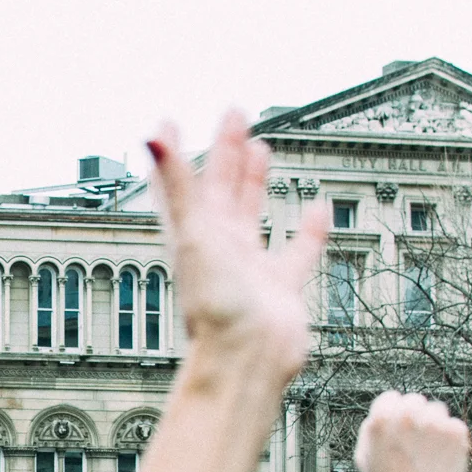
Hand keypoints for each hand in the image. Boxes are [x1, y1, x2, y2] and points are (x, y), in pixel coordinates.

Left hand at [149, 113, 326, 383]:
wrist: (248, 360)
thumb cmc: (215, 303)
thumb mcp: (194, 232)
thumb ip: (176, 181)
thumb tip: (151, 134)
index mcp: (192, 235)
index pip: (178, 183)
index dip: (171, 154)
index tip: (167, 121)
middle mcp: (217, 249)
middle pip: (219, 189)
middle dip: (224, 151)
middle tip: (234, 112)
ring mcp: (249, 267)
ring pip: (252, 213)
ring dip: (255, 182)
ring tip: (262, 147)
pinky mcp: (282, 287)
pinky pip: (298, 251)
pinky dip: (310, 229)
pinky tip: (320, 206)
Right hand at [353, 392, 471, 471]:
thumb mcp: (364, 456)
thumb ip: (371, 428)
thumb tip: (382, 413)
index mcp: (382, 417)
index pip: (391, 397)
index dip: (394, 413)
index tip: (399, 428)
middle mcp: (407, 415)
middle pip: (415, 400)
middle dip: (415, 416)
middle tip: (416, 441)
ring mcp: (434, 422)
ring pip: (438, 410)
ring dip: (435, 425)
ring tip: (429, 452)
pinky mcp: (456, 432)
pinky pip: (456, 425)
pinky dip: (452, 440)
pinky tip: (442, 457)